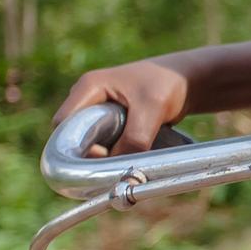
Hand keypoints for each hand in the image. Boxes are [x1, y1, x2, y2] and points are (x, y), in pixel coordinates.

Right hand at [53, 57, 190, 154]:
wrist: (187, 81)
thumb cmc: (167, 84)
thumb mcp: (152, 108)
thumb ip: (135, 137)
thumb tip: (119, 169)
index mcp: (88, 87)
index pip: (63, 124)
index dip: (75, 145)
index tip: (101, 156)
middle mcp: (87, 99)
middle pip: (74, 136)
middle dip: (90, 154)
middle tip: (113, 165)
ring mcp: (97, 111)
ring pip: (90, 143)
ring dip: (105, 156)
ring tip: (125, 161)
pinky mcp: (110, 123)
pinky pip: (104, 145)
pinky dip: (114, 154)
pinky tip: (130, 158)